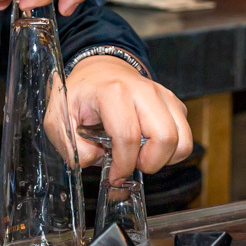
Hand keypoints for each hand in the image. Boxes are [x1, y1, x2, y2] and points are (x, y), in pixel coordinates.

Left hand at [66, 55, 190, 183]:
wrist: (100, 70)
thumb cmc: (81, 94)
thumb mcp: (59, 117)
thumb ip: (70, 144)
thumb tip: (93, 160)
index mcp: (113, 92)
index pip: (128, 136)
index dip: (123, 164)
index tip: (115, 174)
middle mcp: (143, 91)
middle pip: (165, 138)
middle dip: (149, 162)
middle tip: (131, 163)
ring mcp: (163, 96)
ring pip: (183, 139)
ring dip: (165, 158)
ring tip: (142, 155)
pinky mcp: (174, 103)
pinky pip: (186, 136)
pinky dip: (173, 150)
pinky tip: (150, 146)